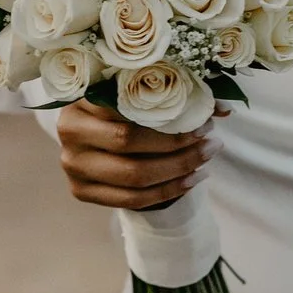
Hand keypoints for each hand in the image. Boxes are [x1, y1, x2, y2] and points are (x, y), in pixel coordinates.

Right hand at [56, 93, 211, 212]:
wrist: (101, 140)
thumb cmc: (130, 109)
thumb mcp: (147, 95)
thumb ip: (180, 94)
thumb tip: (224, 108)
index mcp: (81, 96)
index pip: (127, 104)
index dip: (170, 112)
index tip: (204, 117)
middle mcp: (69, 129)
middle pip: (128, 141)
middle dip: (178, 143)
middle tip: (210, 140)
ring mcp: (72, 164)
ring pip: (134, 174)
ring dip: (179, 168)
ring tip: (207, 158)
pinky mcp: (80, 191)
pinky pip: (131, 199)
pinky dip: (168, 191)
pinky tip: (193, 179)